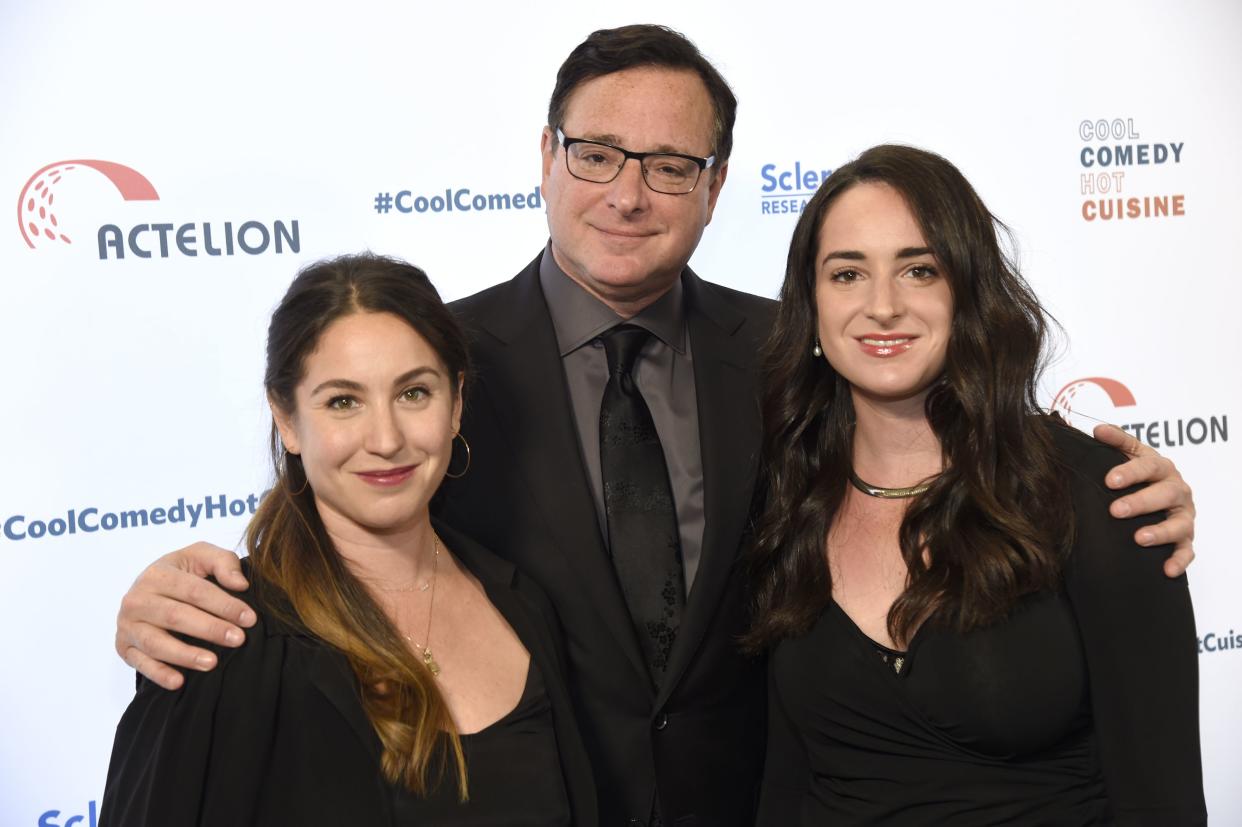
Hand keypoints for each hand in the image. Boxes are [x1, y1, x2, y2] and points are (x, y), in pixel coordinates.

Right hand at [115, 542, 254, 689]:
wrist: (148, 590)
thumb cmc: (182, 574)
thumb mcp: (201, 557)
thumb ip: (223, 562)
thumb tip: (240, 584)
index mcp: (157, 574)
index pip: (195, 591)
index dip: (224, 605)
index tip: (249, 618)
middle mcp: (137, 599)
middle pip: (176, 616)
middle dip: (210, 629)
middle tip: (238, 639)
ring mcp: (127, 625)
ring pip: (156, 643)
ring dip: (185, 654)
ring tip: (213, 662)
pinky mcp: (123, 647)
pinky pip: (140, 663)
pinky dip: (158, 674)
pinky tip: (179, 682)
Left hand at [1094, 423, 1194, 576]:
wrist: (1158, 498)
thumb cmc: (1140, 476)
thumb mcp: (1130, 455)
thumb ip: (1117, 442)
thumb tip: (1098, 429)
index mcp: (1161, 468)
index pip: (1148, 466)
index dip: (1130, 472)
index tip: (1109, 480)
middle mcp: (1177, 490)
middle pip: (1165, 494)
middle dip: (1141, 502)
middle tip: (1115, 510)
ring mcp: (1184, 515)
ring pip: (1179, 524)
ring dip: (1161, 532)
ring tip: (1139, 538)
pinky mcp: (1186, 538)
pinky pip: (1187, 551)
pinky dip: (1179, 560)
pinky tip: (1167, 570)